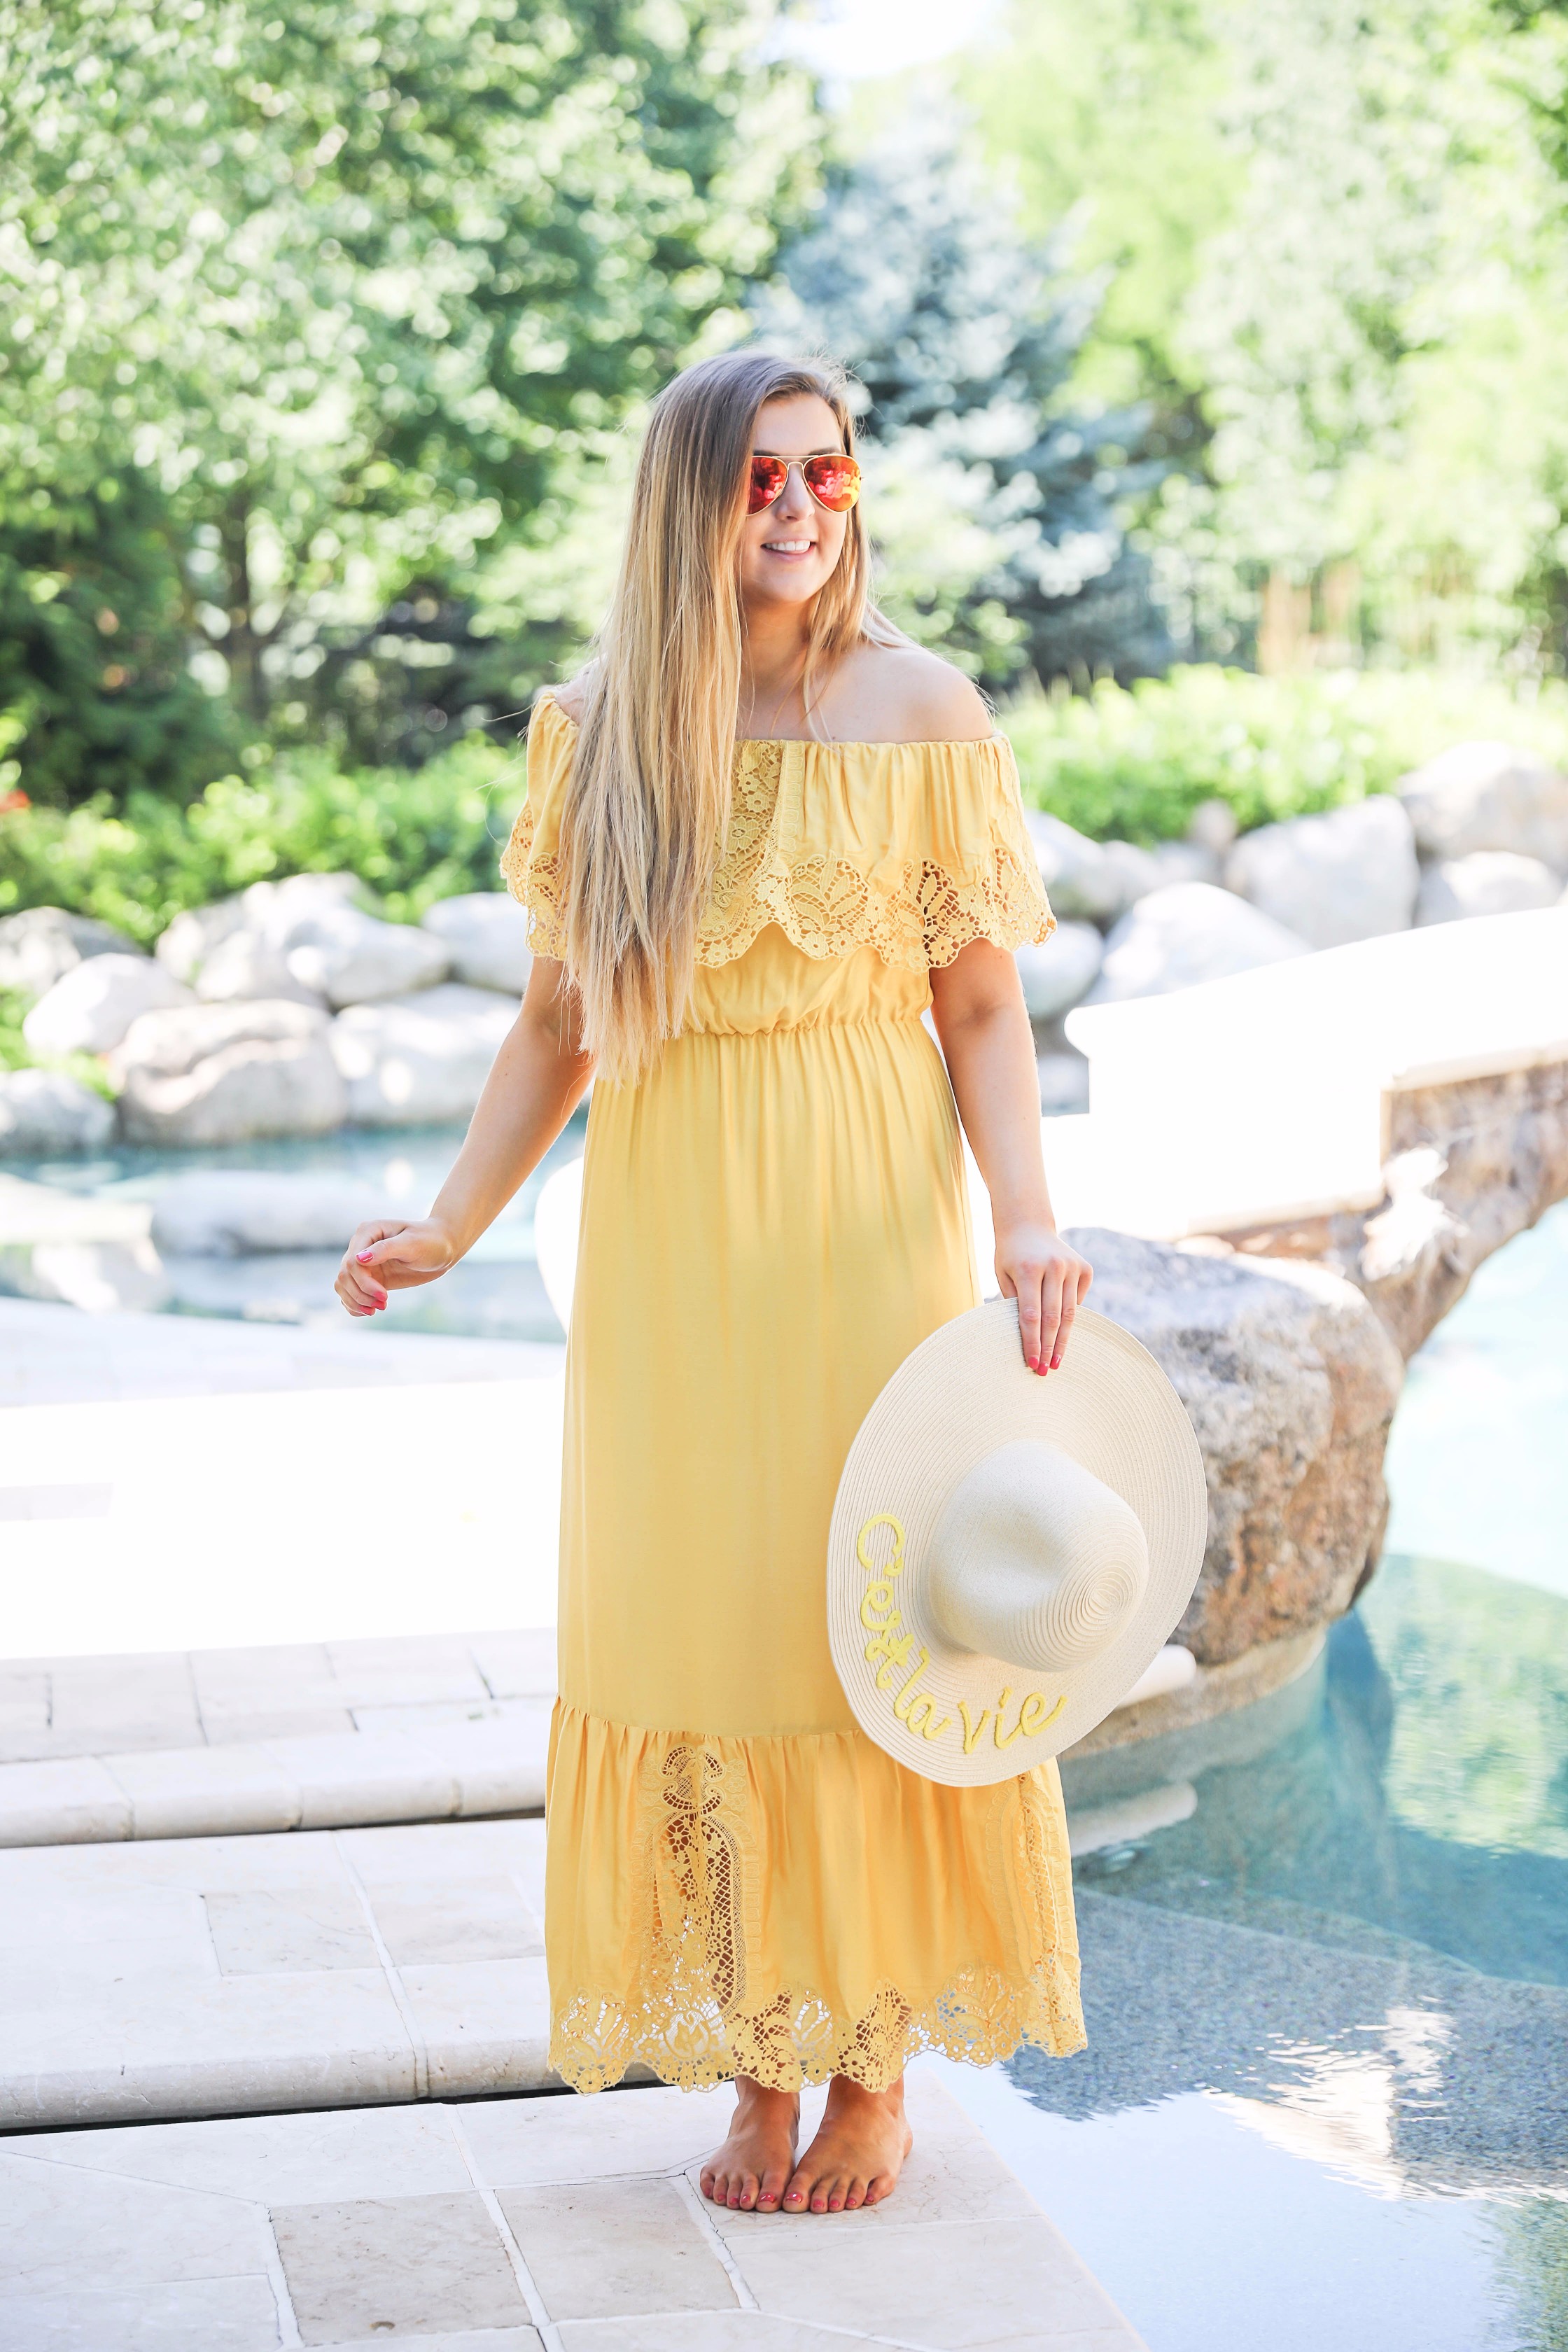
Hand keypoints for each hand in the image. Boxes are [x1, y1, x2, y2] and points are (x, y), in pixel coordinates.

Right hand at [334, 1218, 456, 1316]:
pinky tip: (369, 1311)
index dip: (364, 1283)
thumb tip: (359, 1259)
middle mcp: (360, 1246)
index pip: (352, 1263)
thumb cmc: (430, 1241)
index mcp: (367, 1232)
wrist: (443, 1248)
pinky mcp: (370, 1277)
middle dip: (361, 1295)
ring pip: (343, 1286)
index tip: (384, 1296)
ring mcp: (364, 1263)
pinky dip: (354, 1305)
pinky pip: (350, 1293)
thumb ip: (385, 1249)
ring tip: (377, 1309)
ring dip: (355, 1302)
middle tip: (384, 1305)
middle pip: (345, 1276)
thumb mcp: (412, 1243)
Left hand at [994, 1223, 1092, 1376]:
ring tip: (1056, 1362)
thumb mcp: (1003, 1276)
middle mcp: (1053, 1267)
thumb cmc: (1010, 1256)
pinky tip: (1062, 1332)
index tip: (1032, 1363)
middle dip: (1049, 1348)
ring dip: (1063, 1341)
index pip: (1030, 1315)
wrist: (1028, 1224)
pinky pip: (1078, 1301)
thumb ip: (1014, 1303)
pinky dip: (1070, 1317)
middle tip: (1045, 1370)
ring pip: (1069, 1313)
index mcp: (1028, 1269)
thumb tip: (1027, 1340)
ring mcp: (1072, 1266)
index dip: (1032, 1342)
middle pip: (1052, 1318)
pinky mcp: (1085, 1268)